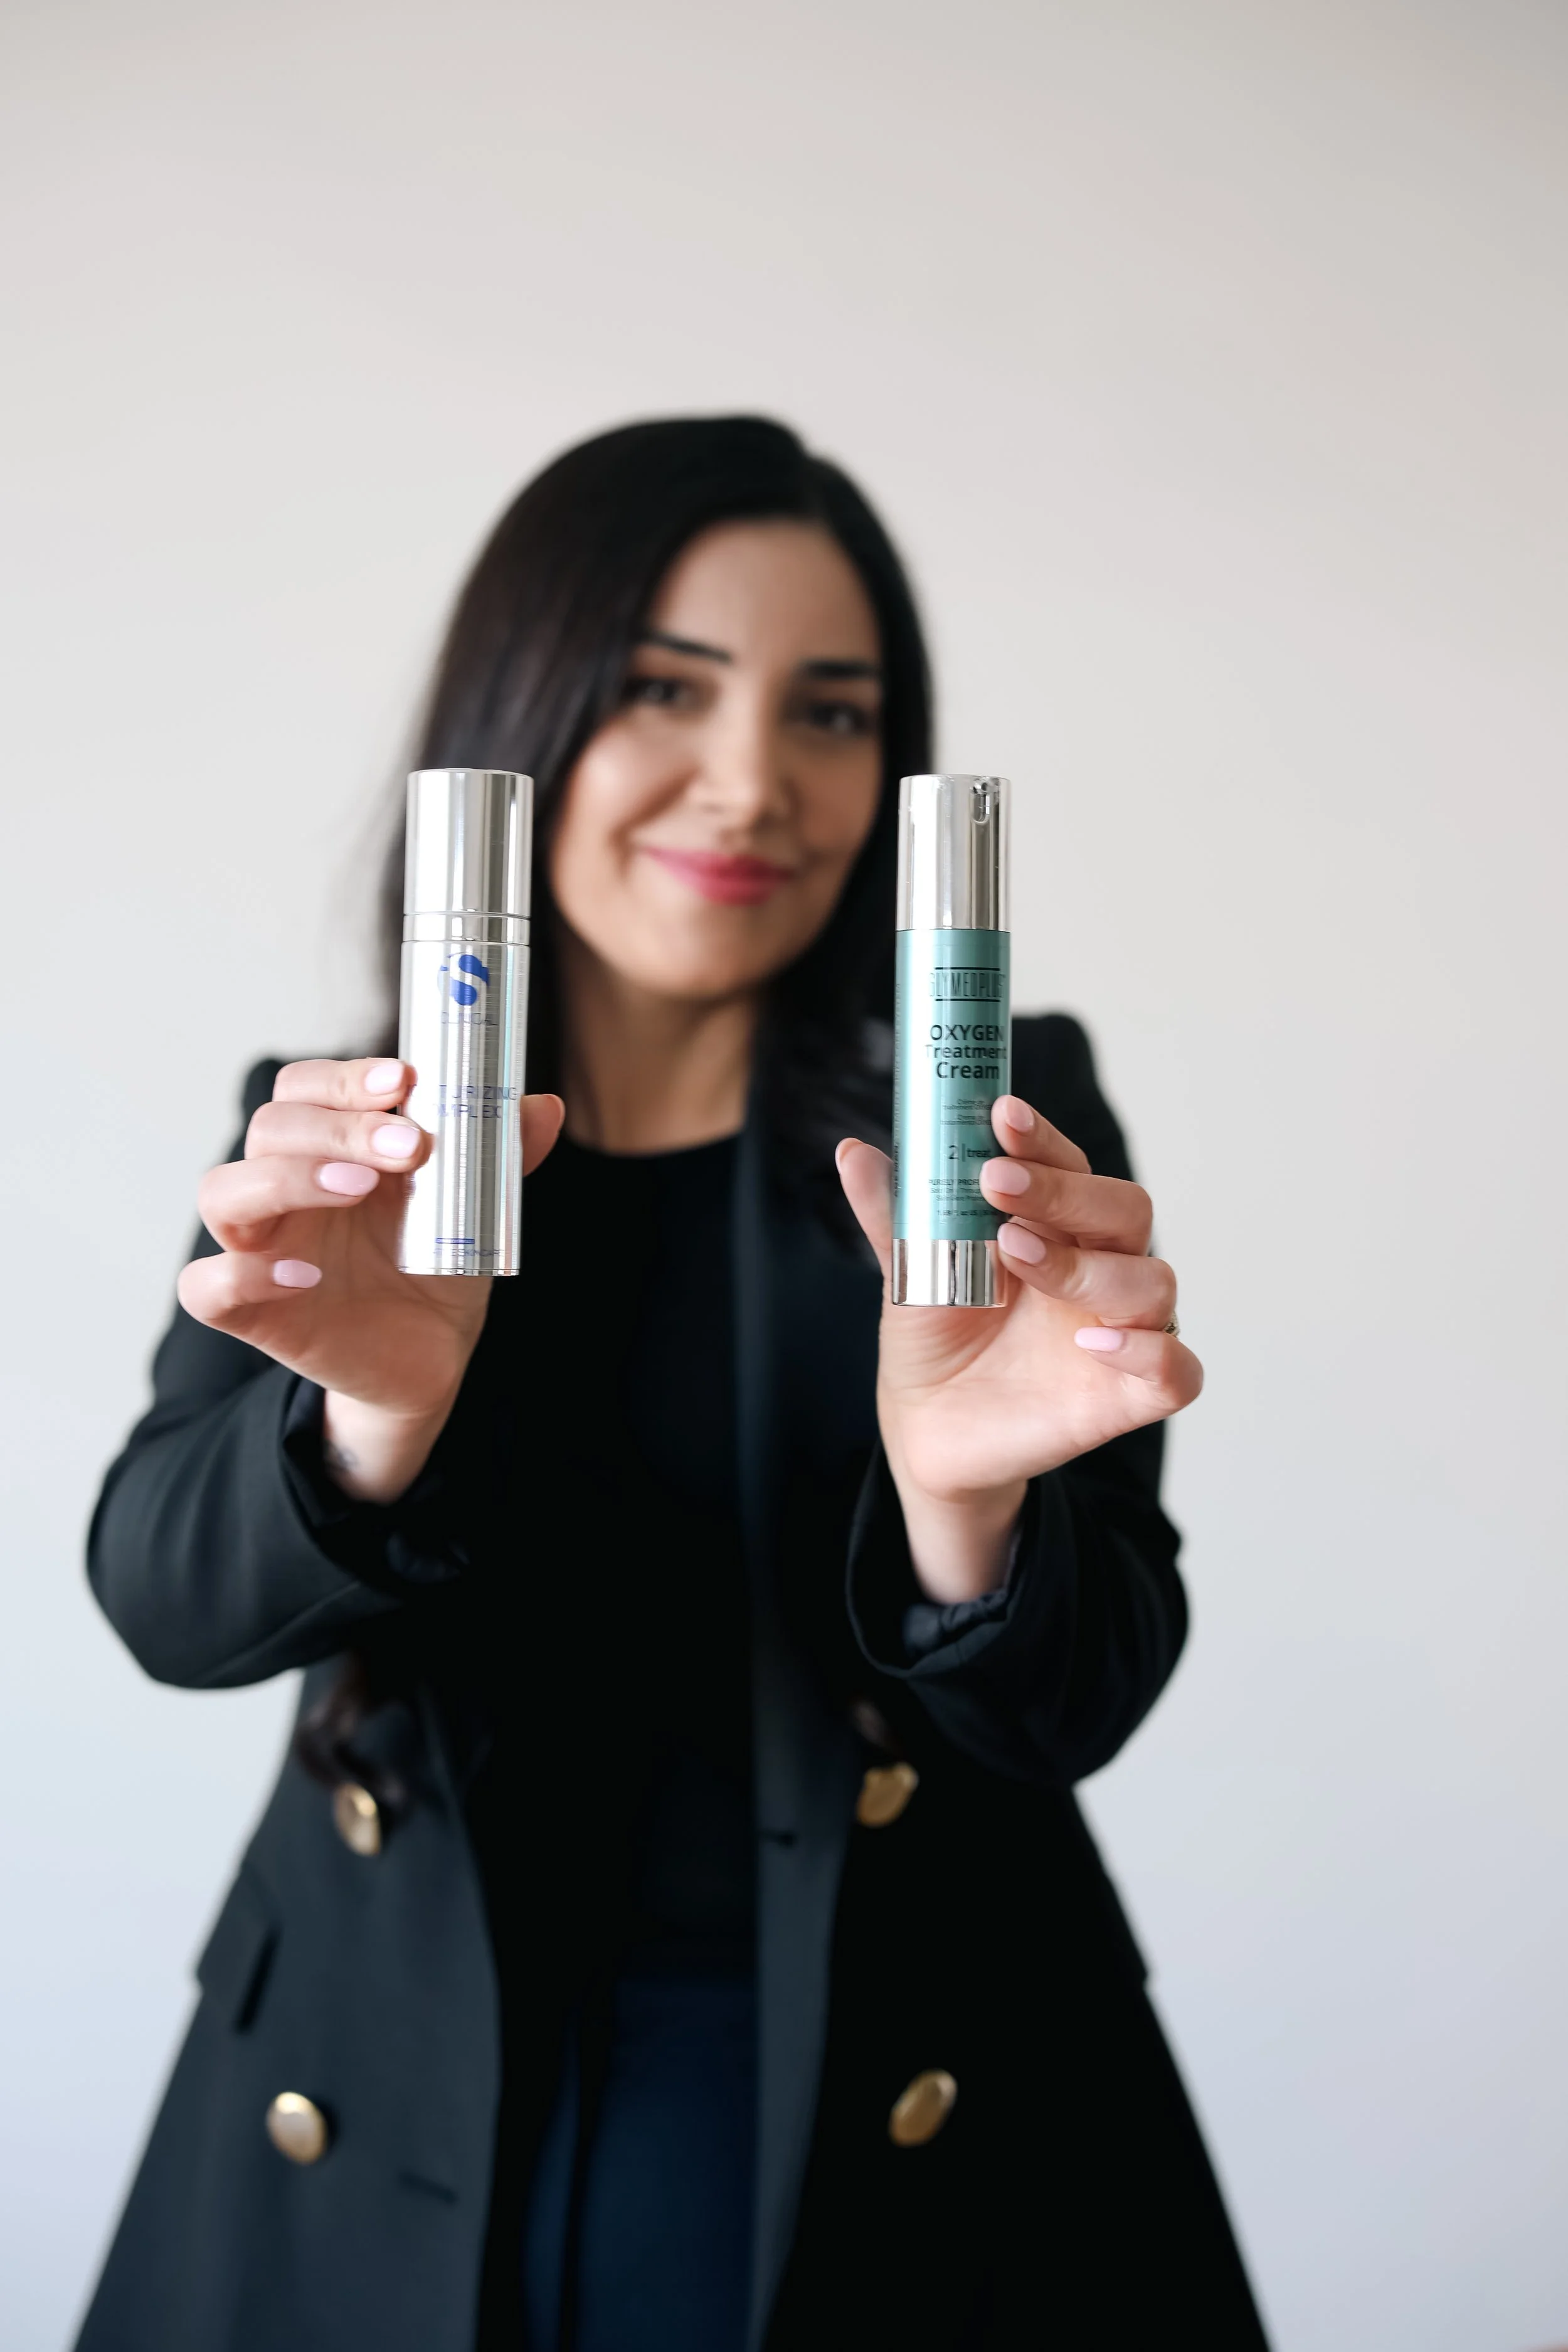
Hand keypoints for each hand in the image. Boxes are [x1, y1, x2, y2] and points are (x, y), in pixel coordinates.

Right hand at [179, 1057, 563, 1500]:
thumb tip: (544, 1108)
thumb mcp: (476, 1206)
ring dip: (289, 1176)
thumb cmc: (437, 1263)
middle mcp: (283, 1187)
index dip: (344, 1076)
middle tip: (410, 1145)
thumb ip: (499, 1157)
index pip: (304, 1087)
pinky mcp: (250, 1312)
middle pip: (270, 1127)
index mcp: (328, 1147)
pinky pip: (207, 1286)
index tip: (403, 1081)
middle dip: (340, 1125)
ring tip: (361, 1185)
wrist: (432, 1354)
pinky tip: (306, 1274)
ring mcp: (259, 1247)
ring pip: (222, 1191)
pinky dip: (244, 1274)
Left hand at [837, 1094, 1201, 1604]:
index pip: (1070, 1166)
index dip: (1043, 1138)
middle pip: (1124, 1209)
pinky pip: (1177, 1370)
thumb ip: (895, 1215)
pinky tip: (1093, 1343)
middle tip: (996, 1182)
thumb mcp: (909, 1271)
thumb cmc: (934, 1340)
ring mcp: (1120, 1330)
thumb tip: (851, 1151)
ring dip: (1088, 1265)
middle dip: (1064, 1191)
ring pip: (1152, 1281)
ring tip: (1016, 1254)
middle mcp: (1099, 1268)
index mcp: (1056, 1226)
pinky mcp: (1131, 1395)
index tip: (1000, 1115)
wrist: (926, 1430)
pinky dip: (1149, 1352)